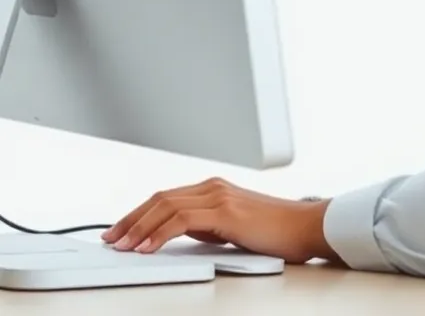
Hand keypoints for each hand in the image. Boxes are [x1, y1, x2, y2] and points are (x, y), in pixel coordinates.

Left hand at [101, 177, 335, 264]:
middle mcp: (214, 187)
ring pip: (166, 206)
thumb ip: (206, 225)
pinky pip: (182, 220)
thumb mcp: (232, 227)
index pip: (166, 197)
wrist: (304, 227)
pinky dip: (159, 233)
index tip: (119, 231)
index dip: (138, 214)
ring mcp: (219, 196)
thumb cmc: (274, 231)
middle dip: (130, 220)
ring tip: (122, 246)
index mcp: (215, 188)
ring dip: (139, 227)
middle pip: (160, 198)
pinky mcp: (225, 212)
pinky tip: (146, 247)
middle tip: (110, 239)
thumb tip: (177, 235)